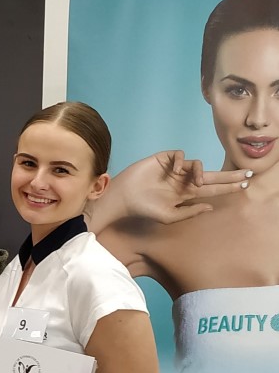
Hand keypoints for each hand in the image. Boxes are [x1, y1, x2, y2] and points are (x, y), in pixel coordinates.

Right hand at [106, 150, 250, 223]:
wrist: (125, 197)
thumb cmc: (145, 210)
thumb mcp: (170, 216)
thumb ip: (190, 212)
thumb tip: (211, 206)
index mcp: (186, 194)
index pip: (212, 189)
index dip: (228, 187)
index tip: (245, 185)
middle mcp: (184, 180)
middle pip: (212, 175)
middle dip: (229, 175)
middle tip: (247, 173)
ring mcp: (175, 169)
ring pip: (197, 164)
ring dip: (201, 172)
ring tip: (198, 182)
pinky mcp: (165, 158)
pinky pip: (181, 155)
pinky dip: (181, 162)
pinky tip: (176, 171)